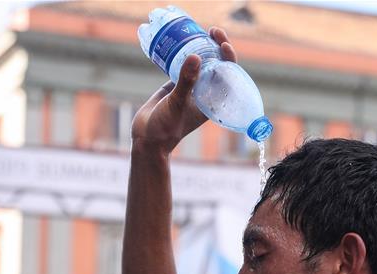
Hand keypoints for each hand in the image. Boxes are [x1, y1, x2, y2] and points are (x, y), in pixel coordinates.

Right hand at [130, 27, 237, 154]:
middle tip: (212, 31)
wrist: (147, 138)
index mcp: (212, 100)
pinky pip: (183, 65)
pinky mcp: (175, 84)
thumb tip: (197, 56)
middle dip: (217, 46)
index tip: (223, 44)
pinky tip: (181, 40)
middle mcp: (204, 92)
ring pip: (200, 63)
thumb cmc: (167, 127)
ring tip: (199, 31)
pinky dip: (183, 53)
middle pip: (217, 65)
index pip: (228, 75)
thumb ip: (186, 81)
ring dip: (202, 47)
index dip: (229, 58)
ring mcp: (190, 87)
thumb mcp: (178, 103)